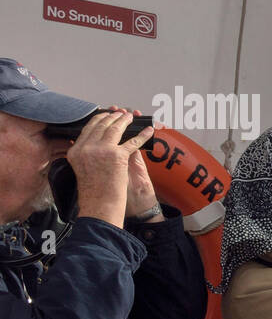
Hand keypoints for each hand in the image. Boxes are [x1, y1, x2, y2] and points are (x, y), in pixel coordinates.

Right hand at [66, 108, 153, 226]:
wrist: (100, 205)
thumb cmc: (94, 190)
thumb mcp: (82, 167)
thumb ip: (86, 152)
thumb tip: (94, 140)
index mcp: (75, 150)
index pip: (88, 127)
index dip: (100, 118)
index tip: (107, 114)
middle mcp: (86, 148)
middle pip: (102, 125)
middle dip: (113, 117)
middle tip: (121, 113)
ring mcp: (101, 150)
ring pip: (115, 128)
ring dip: (125, 121)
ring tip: (131, 117)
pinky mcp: (117, 156)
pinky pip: (133, 141)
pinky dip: (143, 135)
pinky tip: (148, 130)